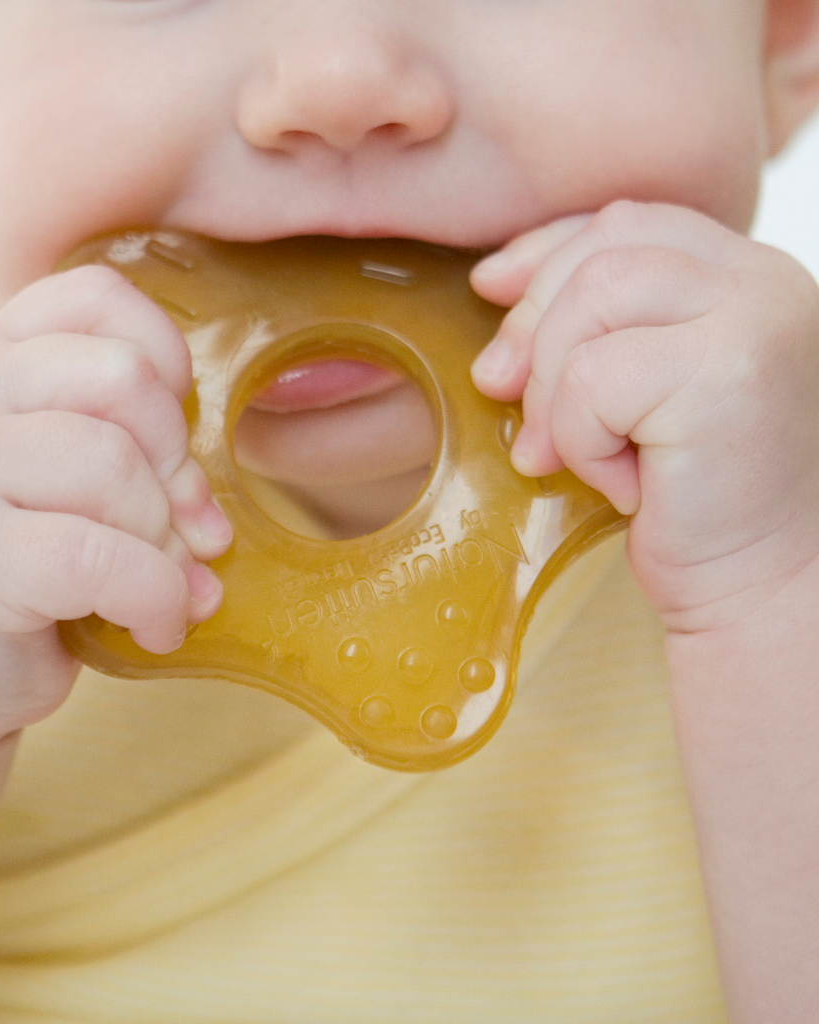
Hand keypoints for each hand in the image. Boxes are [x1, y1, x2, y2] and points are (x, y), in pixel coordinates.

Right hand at [0, 266, 231, 746]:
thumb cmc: (25, 559)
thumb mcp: (72, 478)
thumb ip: (137, 453)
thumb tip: (212, 523)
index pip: (100, 296)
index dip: (168, 361)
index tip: (173, 442)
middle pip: (125, 381)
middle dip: (179, 468)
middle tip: (187, 532)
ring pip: (114, 464)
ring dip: (167, 542)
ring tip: (168, 585)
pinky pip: (98, 556)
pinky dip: (154, 598)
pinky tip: (156, 627)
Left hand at [470, 201, 818, 633]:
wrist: (760, 586)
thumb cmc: (691, 498)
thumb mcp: (635, 393)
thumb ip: (592, 328)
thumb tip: (492, 284)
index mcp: (743, 276)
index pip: (626, 223)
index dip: (545, 252)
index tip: (491, 290)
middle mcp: (762, 282)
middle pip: (601, 254)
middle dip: (533, 330)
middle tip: (506, 398)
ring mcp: (755, 320)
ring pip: (592, 303)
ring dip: (555, 391)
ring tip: (572, 455)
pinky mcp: (728, 375)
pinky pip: (594, 378)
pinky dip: (582, 438)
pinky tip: (621, 484)